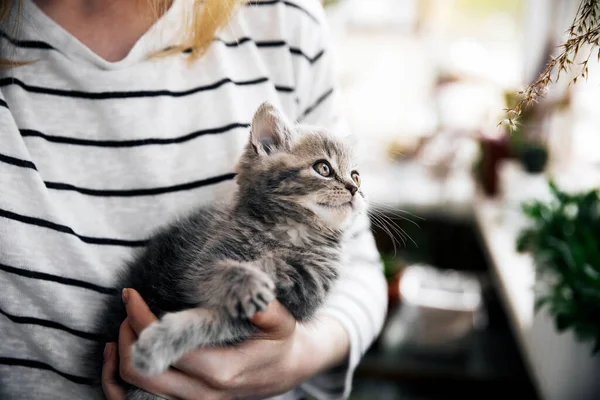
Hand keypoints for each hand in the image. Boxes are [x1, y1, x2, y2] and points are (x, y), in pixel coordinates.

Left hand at [102, 289, 349, 399]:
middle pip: (143, 371)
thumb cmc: (278, 341)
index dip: (142, 320)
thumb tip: (255, 300)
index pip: (168, 347)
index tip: (133, 294)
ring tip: (126, 324)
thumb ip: (268, 312)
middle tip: (131, 304)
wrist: (282, 369)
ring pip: (135, 390)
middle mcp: (201, 393)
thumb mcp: (281, 323)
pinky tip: (117, 352)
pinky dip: (117, 381)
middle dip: (129, 334)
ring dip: (122, 355)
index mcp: (222, 370)